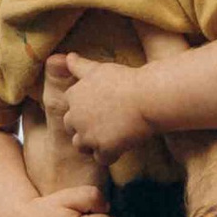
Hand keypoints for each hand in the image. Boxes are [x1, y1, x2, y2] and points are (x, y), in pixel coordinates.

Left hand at [46, 51, 156, 166]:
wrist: (147, 98)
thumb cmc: (126, 80)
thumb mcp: (99, 69)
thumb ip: (80, 66)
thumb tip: (68, 56)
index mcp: (73, 96)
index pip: (70, 109)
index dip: (84, 111)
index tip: (100, 109)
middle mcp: (75, 117)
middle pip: (71, 128)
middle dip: (84, 128)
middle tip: (106, 123)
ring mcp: (88, 135)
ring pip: (82, 146)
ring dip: (93, 144)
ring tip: (111, 136)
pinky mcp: (104, 149)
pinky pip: (101, 159)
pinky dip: (110, 155)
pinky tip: (121, 146)